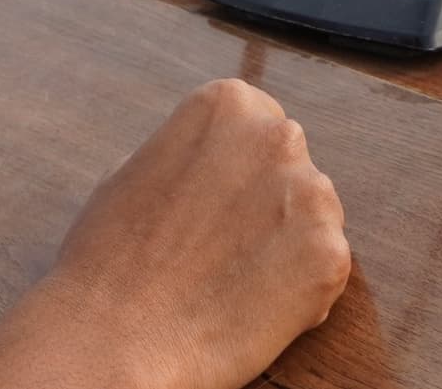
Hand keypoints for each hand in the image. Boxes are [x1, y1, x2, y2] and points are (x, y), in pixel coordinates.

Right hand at [0, 80, 351, 388]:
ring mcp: (310, 196)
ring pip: (315, 220)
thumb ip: (192, 154)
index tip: (214, 207)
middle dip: (269, 206)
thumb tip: (217, 161)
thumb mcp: (138, 168)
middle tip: (222, 250)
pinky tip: (249, 307)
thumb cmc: (111, 257)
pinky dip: (299, 294)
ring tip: (230, 282)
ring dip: (287, 248)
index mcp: (228, 104)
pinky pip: (325, 272)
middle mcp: (277, 137)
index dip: (238, 174)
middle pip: (294, 170)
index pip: (260, 126)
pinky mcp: (330, 257)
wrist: (115, 338)